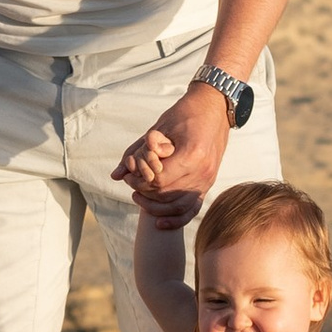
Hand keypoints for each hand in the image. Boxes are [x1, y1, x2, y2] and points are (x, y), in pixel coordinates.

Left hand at [114, 81, 231, 211]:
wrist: (214, 107)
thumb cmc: (184, 113)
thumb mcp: (158, 129)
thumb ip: (137, 153)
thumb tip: (117, 175)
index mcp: (191, 154)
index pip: (158, 180)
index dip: (139, 182)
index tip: (128, 176)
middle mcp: (202, 170)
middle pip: (166, 195)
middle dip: (145, 193)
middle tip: (131, 186)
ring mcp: (208, 179)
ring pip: (178, 206)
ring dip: (156, 207)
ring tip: (140, 199)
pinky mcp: (209, 183)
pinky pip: (193, 209)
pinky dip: (176, 219)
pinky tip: (160, 223)